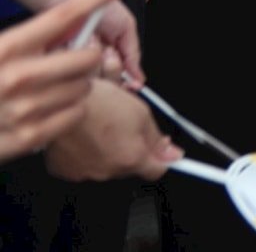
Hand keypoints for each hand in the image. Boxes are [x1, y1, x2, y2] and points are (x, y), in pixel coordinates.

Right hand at [0, 0, 138, 162]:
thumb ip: (30, 37)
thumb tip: (70, 21)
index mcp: (6, 48)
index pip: (65, 14)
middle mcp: (17, 76)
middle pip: (88, 56)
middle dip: (86, 58)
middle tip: (68, 64)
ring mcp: (24, 109)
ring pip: (86, 87)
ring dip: (76, 86)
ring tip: (50, 90)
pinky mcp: (29, 137)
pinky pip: (76, 114)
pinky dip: (70, 111)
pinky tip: (47, 110)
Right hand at [44, 81, 180, 182]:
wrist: (62, 103)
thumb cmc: (100, 103)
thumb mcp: (141, 114)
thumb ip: (156, 139)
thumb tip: (173, 154)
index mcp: (132, 159)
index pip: (157, 171)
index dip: (162, 159)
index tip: (164, 151)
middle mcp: (109, 171)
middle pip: (131, 167)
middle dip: (133, 150)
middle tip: (127, 128)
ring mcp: (85, 173)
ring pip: (107, 166)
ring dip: (109, 151)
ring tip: (103, 129)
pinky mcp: (65, 170)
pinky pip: (83, 166)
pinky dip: (87, 155)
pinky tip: (86, 137)